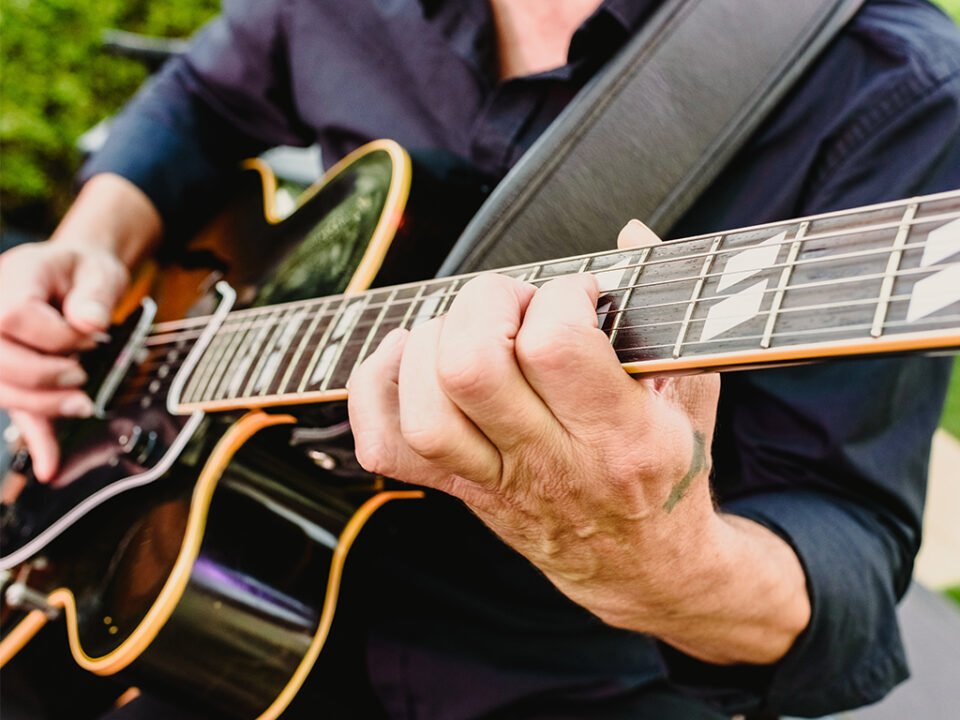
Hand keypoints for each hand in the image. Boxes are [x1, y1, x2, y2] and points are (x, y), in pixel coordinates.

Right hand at [0, 241, 128, 479]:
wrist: (75, 278)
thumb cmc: (83, 274)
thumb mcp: (98, 271)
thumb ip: (96, 294)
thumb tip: (90, 322)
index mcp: (9, 282)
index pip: (13, 317)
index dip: (56, 335)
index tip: (93, 336)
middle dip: (45, 376)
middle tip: (82, 374)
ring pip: (2, 389)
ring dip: (44, 405)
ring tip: (83, 404)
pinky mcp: (8, 376)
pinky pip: (16, 409)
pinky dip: (37, 438)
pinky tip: (51, 466)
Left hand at [349, 223, 809, 665]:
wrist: (642, 568)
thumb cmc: (666, 472)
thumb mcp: (693, 394)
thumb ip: (669, 314)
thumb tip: (631, 233)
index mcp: (621, 436)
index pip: (558, 347)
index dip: (558, 296)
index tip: (577, 293)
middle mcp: (551, 461)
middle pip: (471, 370)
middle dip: (483, 306)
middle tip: (514, 305)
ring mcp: (495, 481)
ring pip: (425, 411)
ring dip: (433, 343)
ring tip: (469, 328)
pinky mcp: (459, 490)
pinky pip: (386, 447)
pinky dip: (376, 388)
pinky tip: (407, 354)